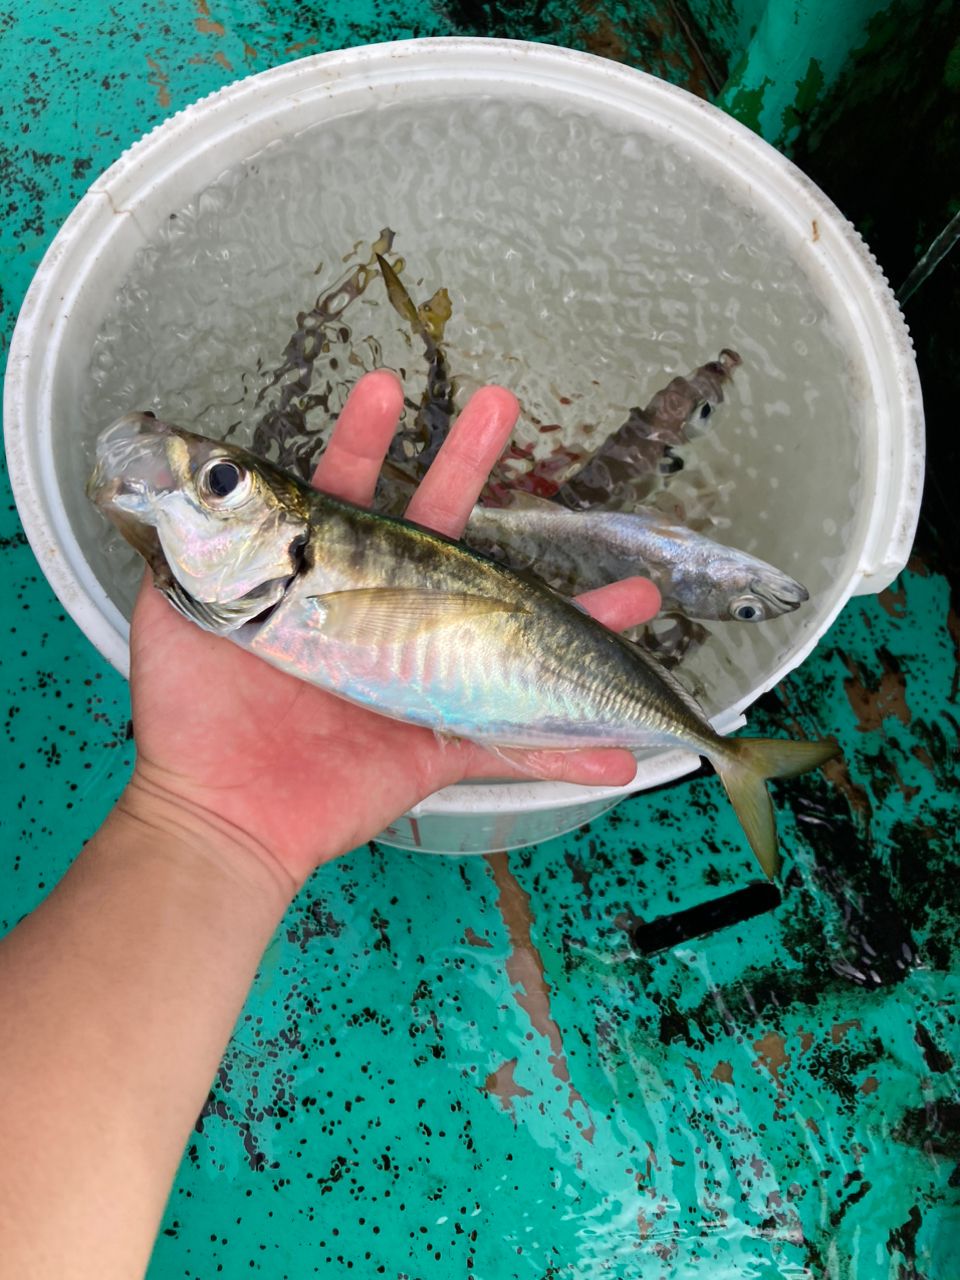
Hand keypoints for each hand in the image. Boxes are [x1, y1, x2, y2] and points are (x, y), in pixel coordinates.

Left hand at [124, 371, 660, 890]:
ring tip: (640, 591)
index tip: (385, 389)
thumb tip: (177, 483)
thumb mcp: (181, 617)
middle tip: (500, 405)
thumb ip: (187, 551)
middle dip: (470, 468)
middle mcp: (379, 618)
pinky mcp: (438, 744)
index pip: (350, 497)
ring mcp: (418, 677)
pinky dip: (568, 753)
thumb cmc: (195, 716)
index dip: (368, 443)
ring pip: (506, 636)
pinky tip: (624, 745)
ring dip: (579, 618)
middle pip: (441, 537)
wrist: (218, 811)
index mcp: (321, 585)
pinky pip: (513, 749)